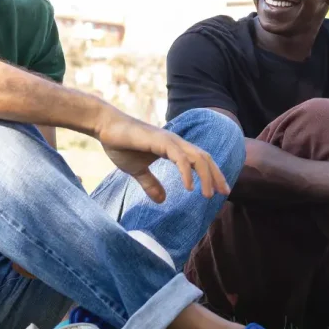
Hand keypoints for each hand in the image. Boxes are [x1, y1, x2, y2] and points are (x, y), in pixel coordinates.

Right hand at [94, 106, 230, 202]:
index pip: (200, 161)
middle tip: (223, 194)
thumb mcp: (138, 170)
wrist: (105, 127)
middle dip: (216, 176)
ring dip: (205, 176)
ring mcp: (169, 140)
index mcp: (174, 148)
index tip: (220, 191)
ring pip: (197, 158)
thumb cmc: (121, 144)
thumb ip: (150, 183)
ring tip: (208, 195)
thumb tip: (162, 200)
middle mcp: (176, 143)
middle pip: (204, 158)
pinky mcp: (160, 141)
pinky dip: (186, 172)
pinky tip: (189, 187)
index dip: (212, 174)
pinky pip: (179, 158)